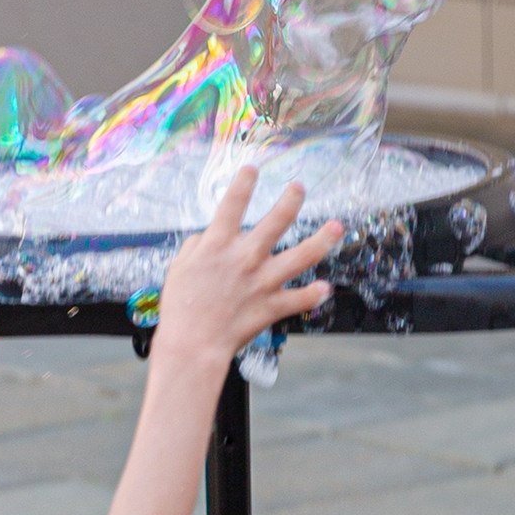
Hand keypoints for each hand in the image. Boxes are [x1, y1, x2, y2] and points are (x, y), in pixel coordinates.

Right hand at [151, 173, 337, 368]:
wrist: (191, 344)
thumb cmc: (180, 308)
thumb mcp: (178, 270)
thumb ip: (194, 248)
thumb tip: (205, 238)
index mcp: (218, 245)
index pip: (233, 204)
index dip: (244, 182)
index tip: (252, 169)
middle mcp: (245, 257)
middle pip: (277, 220)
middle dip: (291, 200)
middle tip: (299, 188)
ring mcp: (262, 281)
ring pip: (301, 256)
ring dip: (322, 240)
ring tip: (337, 227)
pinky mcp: (271, 306)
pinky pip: (299, 299)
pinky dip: (313, 295)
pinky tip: (324, 288)